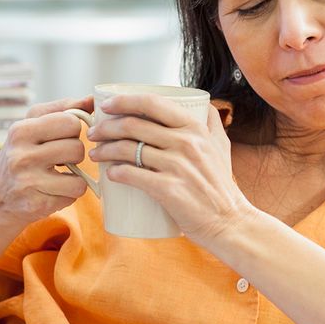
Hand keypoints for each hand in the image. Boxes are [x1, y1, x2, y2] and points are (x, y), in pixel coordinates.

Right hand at [0, 95, 93, 223]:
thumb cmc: (22, 154)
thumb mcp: (33, 125)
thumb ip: (63, 109)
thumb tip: (91, 99)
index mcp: (20, 131)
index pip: (70, 122)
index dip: (72, 130)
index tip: (62, 137)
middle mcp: (21, 156)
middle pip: (77, 149)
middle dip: (75, 154)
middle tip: (60, 158)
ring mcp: (28, 183)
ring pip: (79, 177)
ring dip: (75, 177)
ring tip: (58, 175)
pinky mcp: (37, 205)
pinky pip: (73, 196)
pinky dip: (68, 193)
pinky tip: (53, 190)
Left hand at [86, 94, 253, 246]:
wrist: (230, 222)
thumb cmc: (222, 187)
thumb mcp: (222, 147)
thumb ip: (212, 123)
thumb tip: (203, 104)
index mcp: (194, 128)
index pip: (152, 103)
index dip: (123, 101)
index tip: (106, 106)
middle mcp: (186, 143)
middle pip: (133, 125)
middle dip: (106, 127)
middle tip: (95, 133)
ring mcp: (177, 166)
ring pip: (128, 149)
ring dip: (104, 149)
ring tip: (96, 154)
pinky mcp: (168, 190)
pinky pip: (132, 175)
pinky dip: (116, 173)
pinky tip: (110, 173)